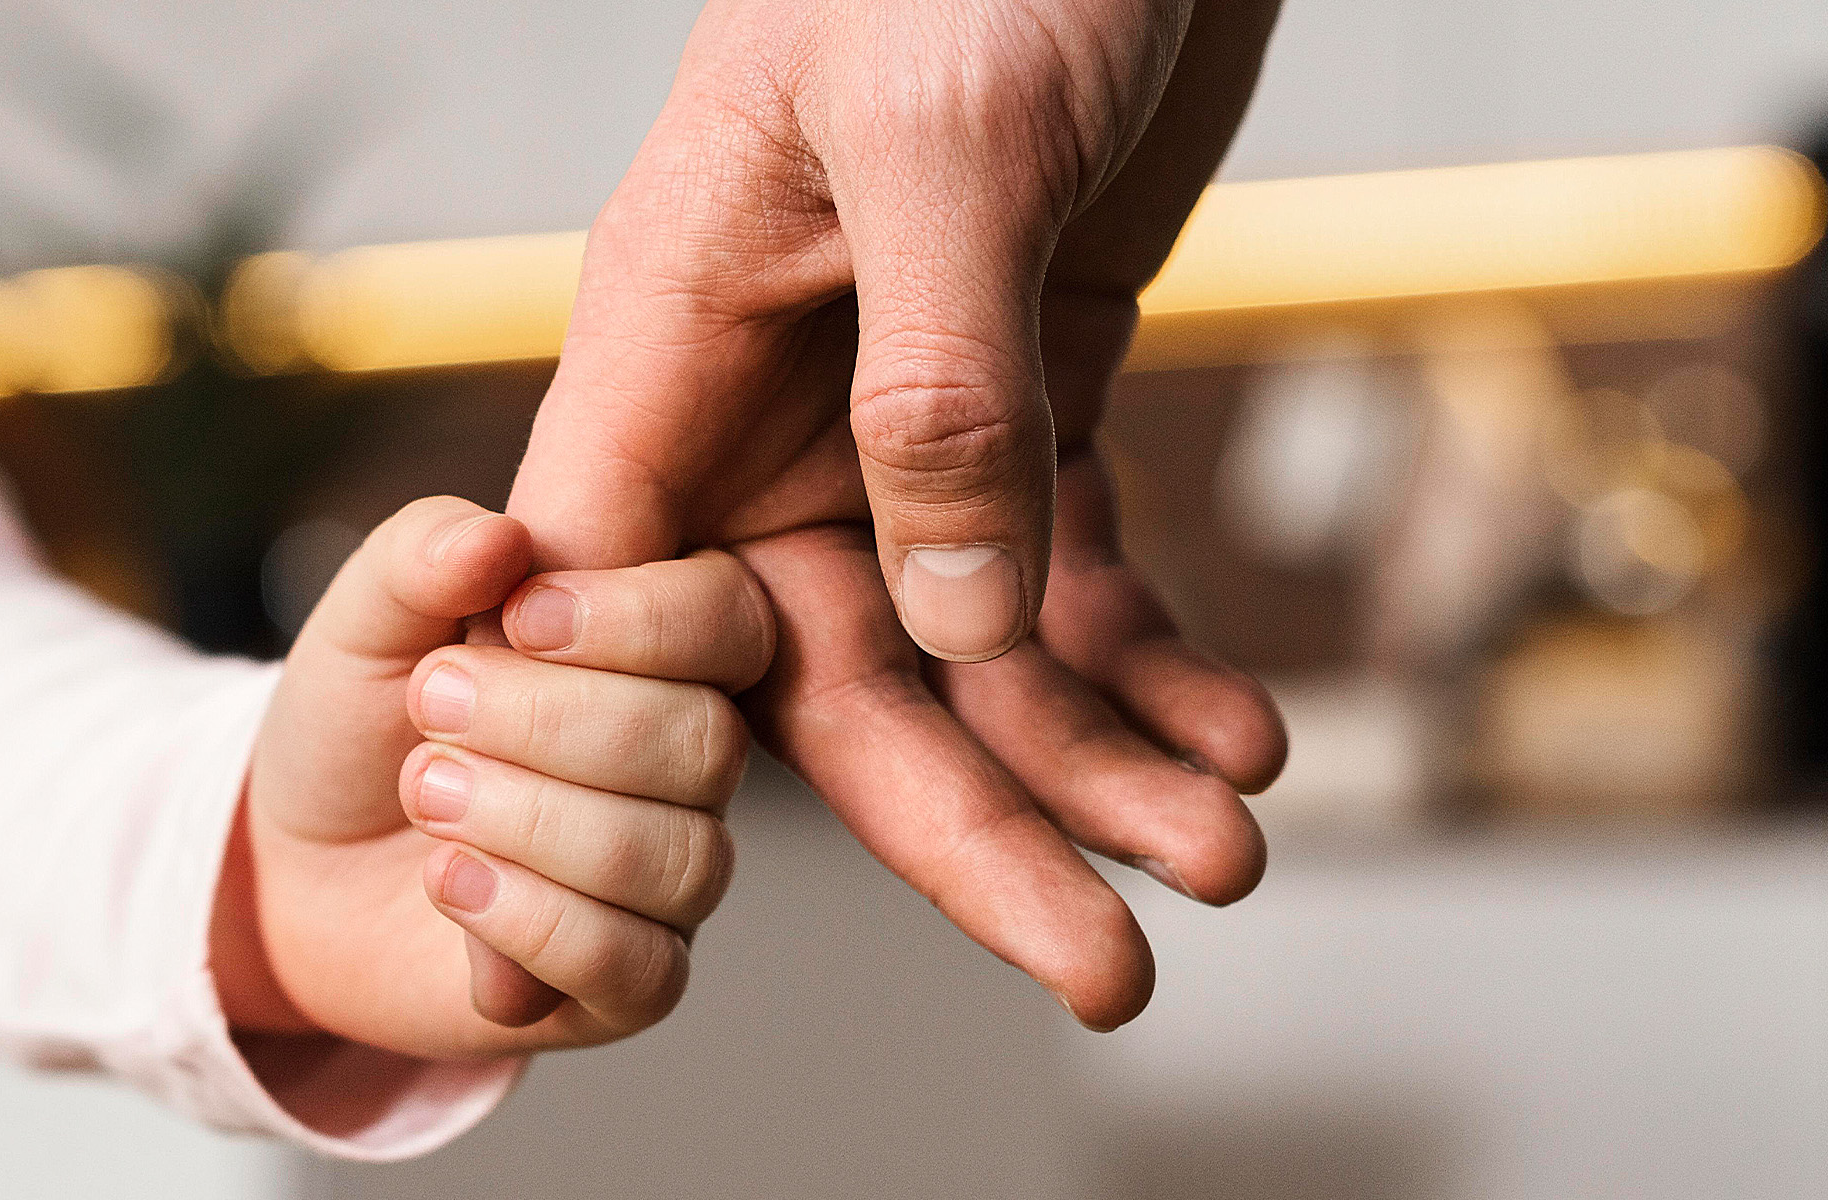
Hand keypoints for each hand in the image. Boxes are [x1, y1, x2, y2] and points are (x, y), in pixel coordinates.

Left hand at [215, 498, 770, 1056]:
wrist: (295, 862)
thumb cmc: (360, 722)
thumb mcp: (368, 617)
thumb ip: (424, 556)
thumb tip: (500, 539)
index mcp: (661, 650)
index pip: (729, 623)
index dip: (637, 621)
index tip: (516, 619)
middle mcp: (690, 764)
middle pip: (702, 744)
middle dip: (551, 724)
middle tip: (431, 704)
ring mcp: (667, 879)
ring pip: (672, 858)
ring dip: (530, 821)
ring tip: (425, 791)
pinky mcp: (625, 984)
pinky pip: (634, 967)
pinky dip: (531, 921)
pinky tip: (449, 881)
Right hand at [507, 0, 1287, 1027]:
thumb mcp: (946, 142)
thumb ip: (935, 390)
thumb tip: (958, 628)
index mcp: (677, 338)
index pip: (610, 592)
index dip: (638, 747)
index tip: (700, 893)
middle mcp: (770, 402)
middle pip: (834, 669)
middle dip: (971, 822)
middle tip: (1103, 960)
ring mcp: (896, 407)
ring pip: (969, 639)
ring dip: (1094, 753)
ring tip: (1223, 848)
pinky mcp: (1024, 387)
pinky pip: (1067, 561)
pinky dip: (1145, 651)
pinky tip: (1233, 728)